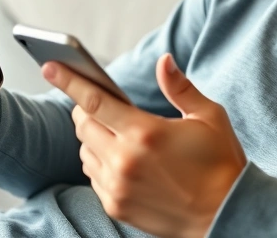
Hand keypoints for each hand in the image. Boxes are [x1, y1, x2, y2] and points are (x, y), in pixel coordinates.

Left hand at [44, 53, 246, 237]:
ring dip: (93, 138)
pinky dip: (100, 162)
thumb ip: (179, 87)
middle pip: (83, 125)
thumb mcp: (208, 117)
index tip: (50, 66)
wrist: (226, 214)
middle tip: (102, 105)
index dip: (69, 80)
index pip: (94, 101)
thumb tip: (163, 60)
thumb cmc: (220, 162)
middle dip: (86, 109)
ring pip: (84, 150)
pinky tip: (123, 160)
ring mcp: (118, 186)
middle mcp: (125, 160)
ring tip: (120, 135)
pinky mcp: (116, 206)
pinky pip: (93, 175)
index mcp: (145, 133)